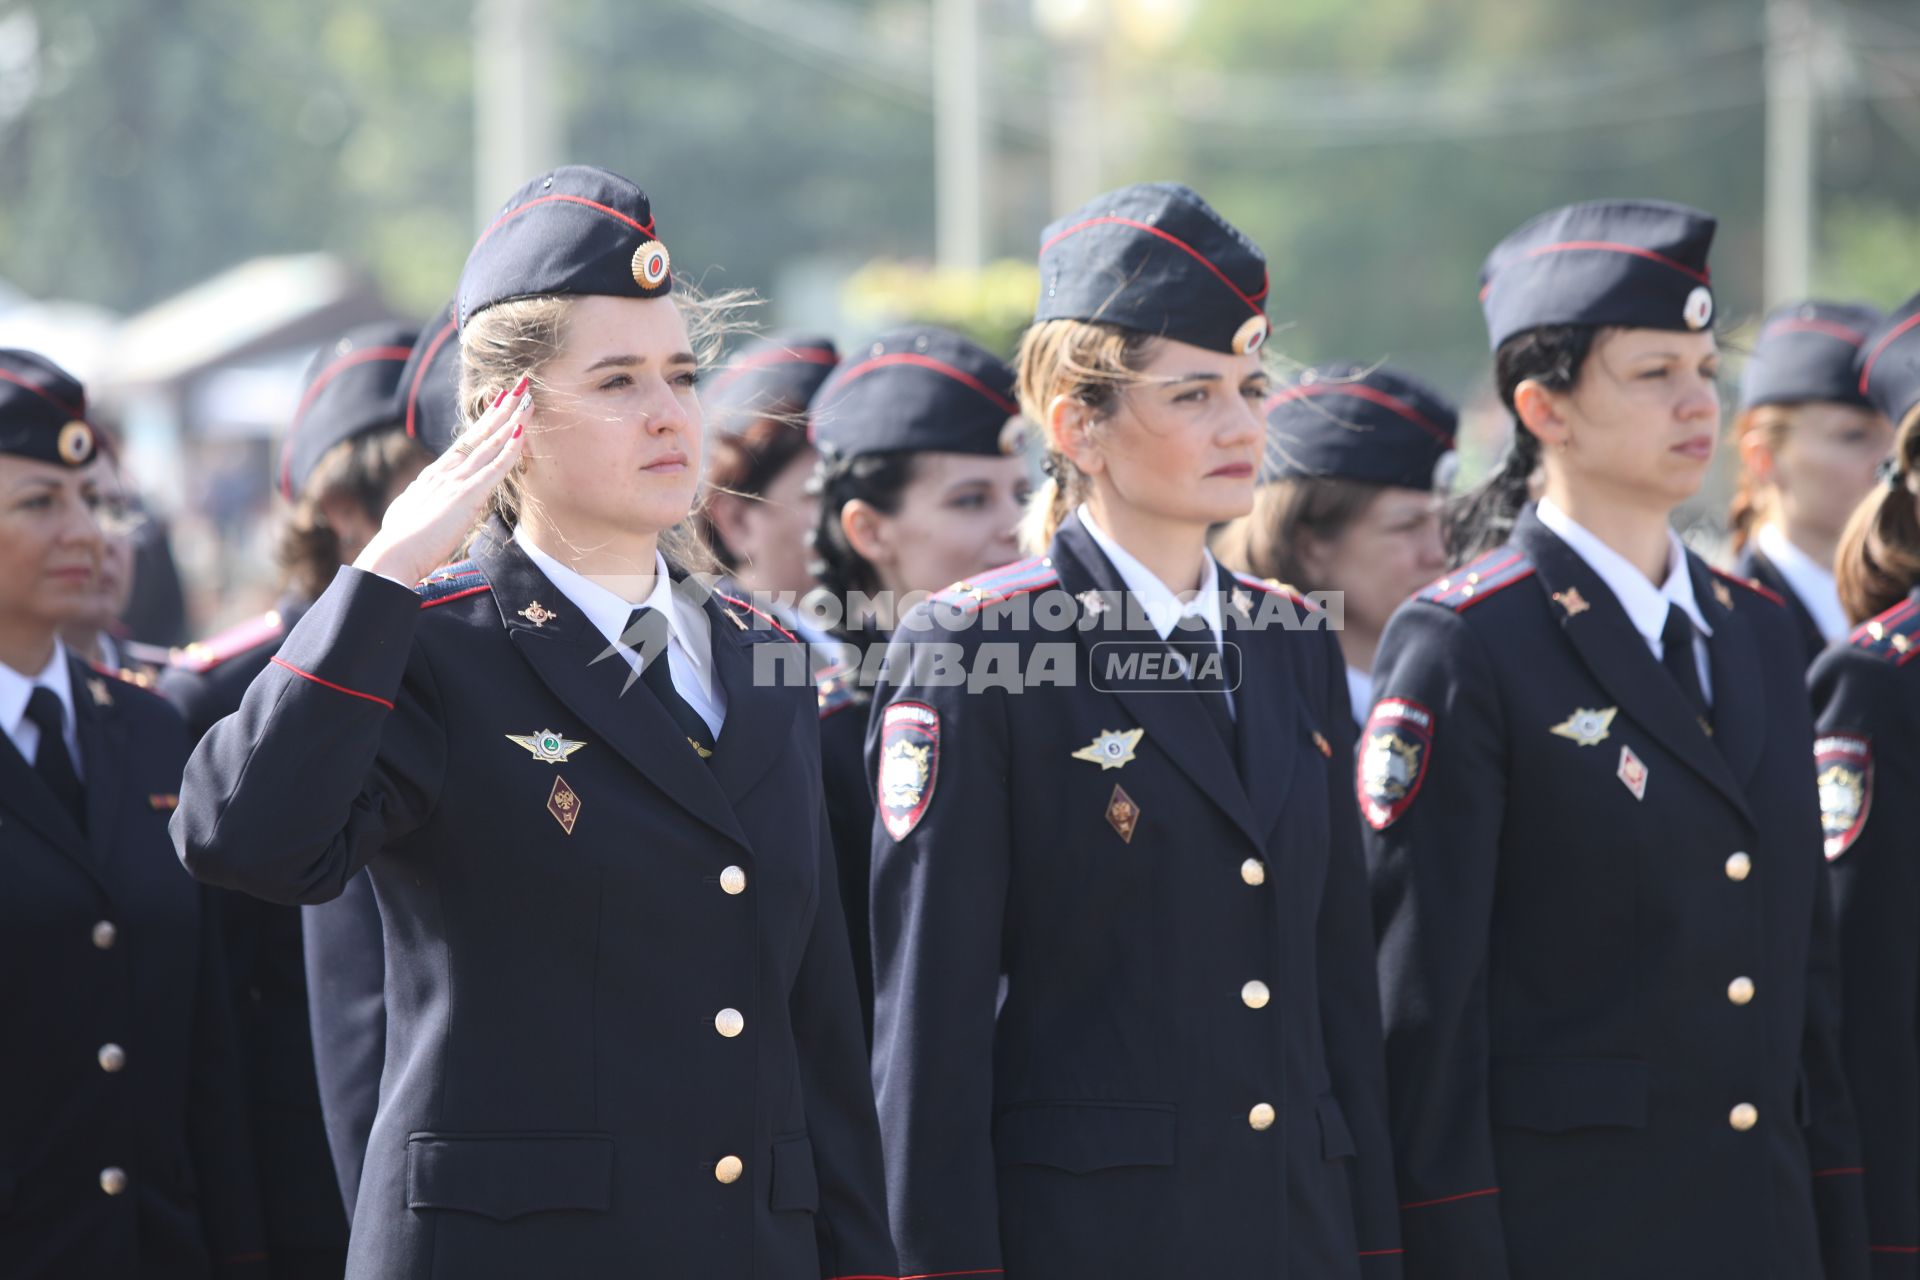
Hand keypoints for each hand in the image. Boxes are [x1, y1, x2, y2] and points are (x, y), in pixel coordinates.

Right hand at [354, 377, 530, 585]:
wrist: (392, 555)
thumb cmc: (399, 546)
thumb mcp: (410, 516)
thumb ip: (422, 505)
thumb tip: (421, 504)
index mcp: (433, 477)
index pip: (465, 444)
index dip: (484, 423)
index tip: (498, 404)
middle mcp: (446, 472)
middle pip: (480, 434)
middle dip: (502, 409)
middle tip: (519, 386)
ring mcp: (456, 481)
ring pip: (490, 444)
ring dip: (512, 420)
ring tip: (527, 398)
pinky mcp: (467, 495)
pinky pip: (495, 467)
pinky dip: (510, 448)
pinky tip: (522, 431)